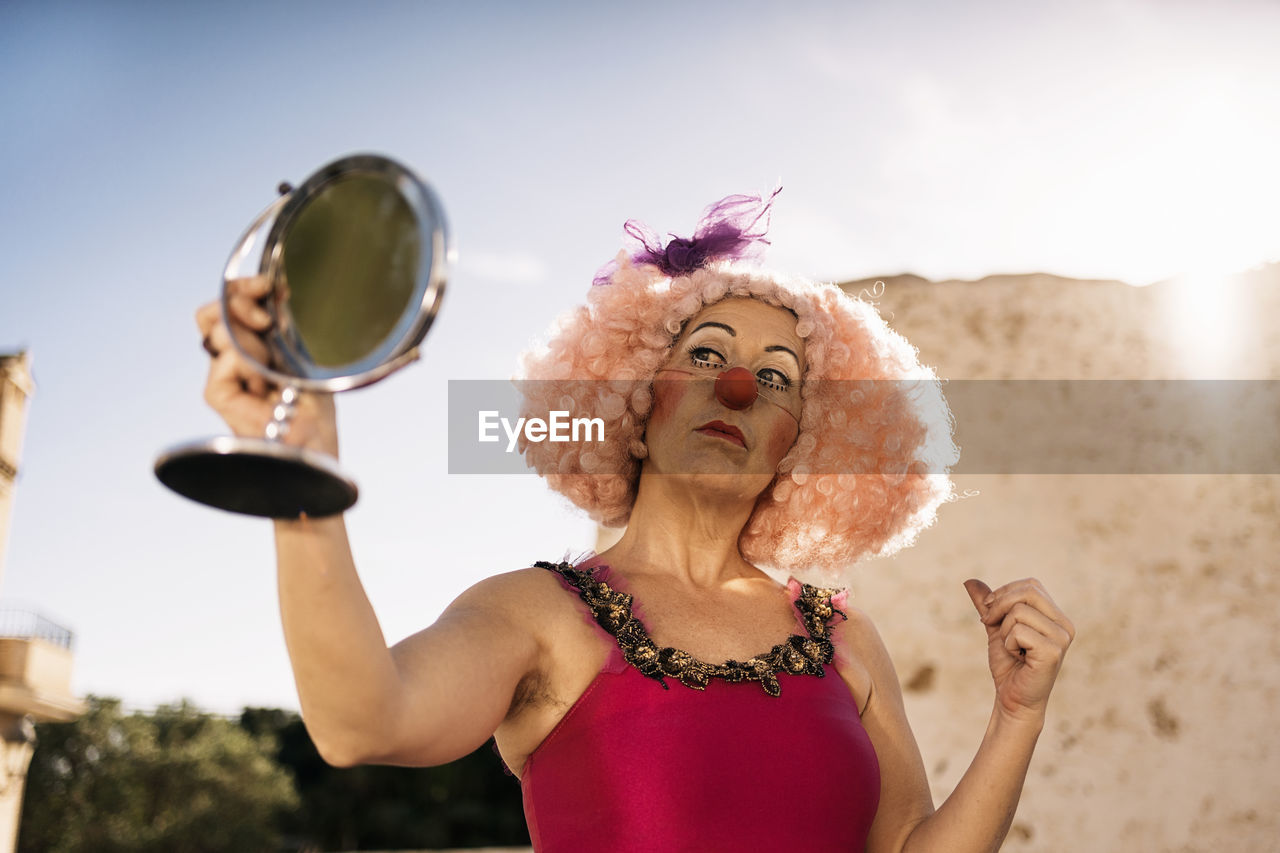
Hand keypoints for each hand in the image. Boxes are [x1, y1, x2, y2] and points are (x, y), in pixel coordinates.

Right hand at [195, 275, 339, 457]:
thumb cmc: (315, 406)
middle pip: (214, 310)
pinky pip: (225, 360)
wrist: (314, 445)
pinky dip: (249, 363)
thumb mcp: (303, 352)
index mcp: (254, 344)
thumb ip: (282, 324)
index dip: (246, 288)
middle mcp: (234, 356)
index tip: (274, 287)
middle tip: (267, 317)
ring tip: (273, 363)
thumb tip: (272, 291)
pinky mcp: (217, 394)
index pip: (231, 302)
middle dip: (241, 299)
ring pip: (215, 329)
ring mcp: (223, 375)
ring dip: (250, 336)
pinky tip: (266, 383)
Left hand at [963, 577, 1074, 723]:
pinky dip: (1008, 644)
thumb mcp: (996, 628)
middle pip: (1028, 592)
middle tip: (989, 624)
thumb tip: (969, 580)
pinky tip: (1018, 658)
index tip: (989, 612)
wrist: (1012, 699)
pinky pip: (1018, 631)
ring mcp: (1062, 638)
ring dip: (1004, 631)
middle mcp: (1065, 626)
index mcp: (1057, 617)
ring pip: (1019, 612)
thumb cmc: (1008, 665)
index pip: (1031, 585)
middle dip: (999, 605)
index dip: (1004, 593)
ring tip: (1013, 649)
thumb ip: (988, 605)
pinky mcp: (1053, 652)